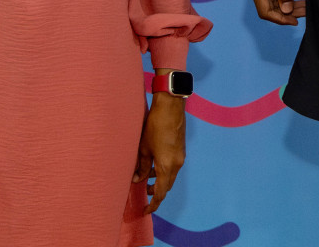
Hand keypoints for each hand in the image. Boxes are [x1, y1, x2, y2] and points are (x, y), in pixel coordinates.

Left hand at [134, 95, 185, 213]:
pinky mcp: (180, 149)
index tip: (146, 210)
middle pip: (167, 186)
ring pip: (170, 176)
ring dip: (160, 180)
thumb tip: (137, 179)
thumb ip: (142, 166)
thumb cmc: (155, 126)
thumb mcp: (144, 148)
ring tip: (146, 179)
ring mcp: (180, 156)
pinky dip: (164, 170)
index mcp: (168, 166)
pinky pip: (173, 166)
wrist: (170, 107)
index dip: (153, 203)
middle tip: (144, 195)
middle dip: (157, 192)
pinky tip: (154, 165)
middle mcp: (177, 164)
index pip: (161, 192)